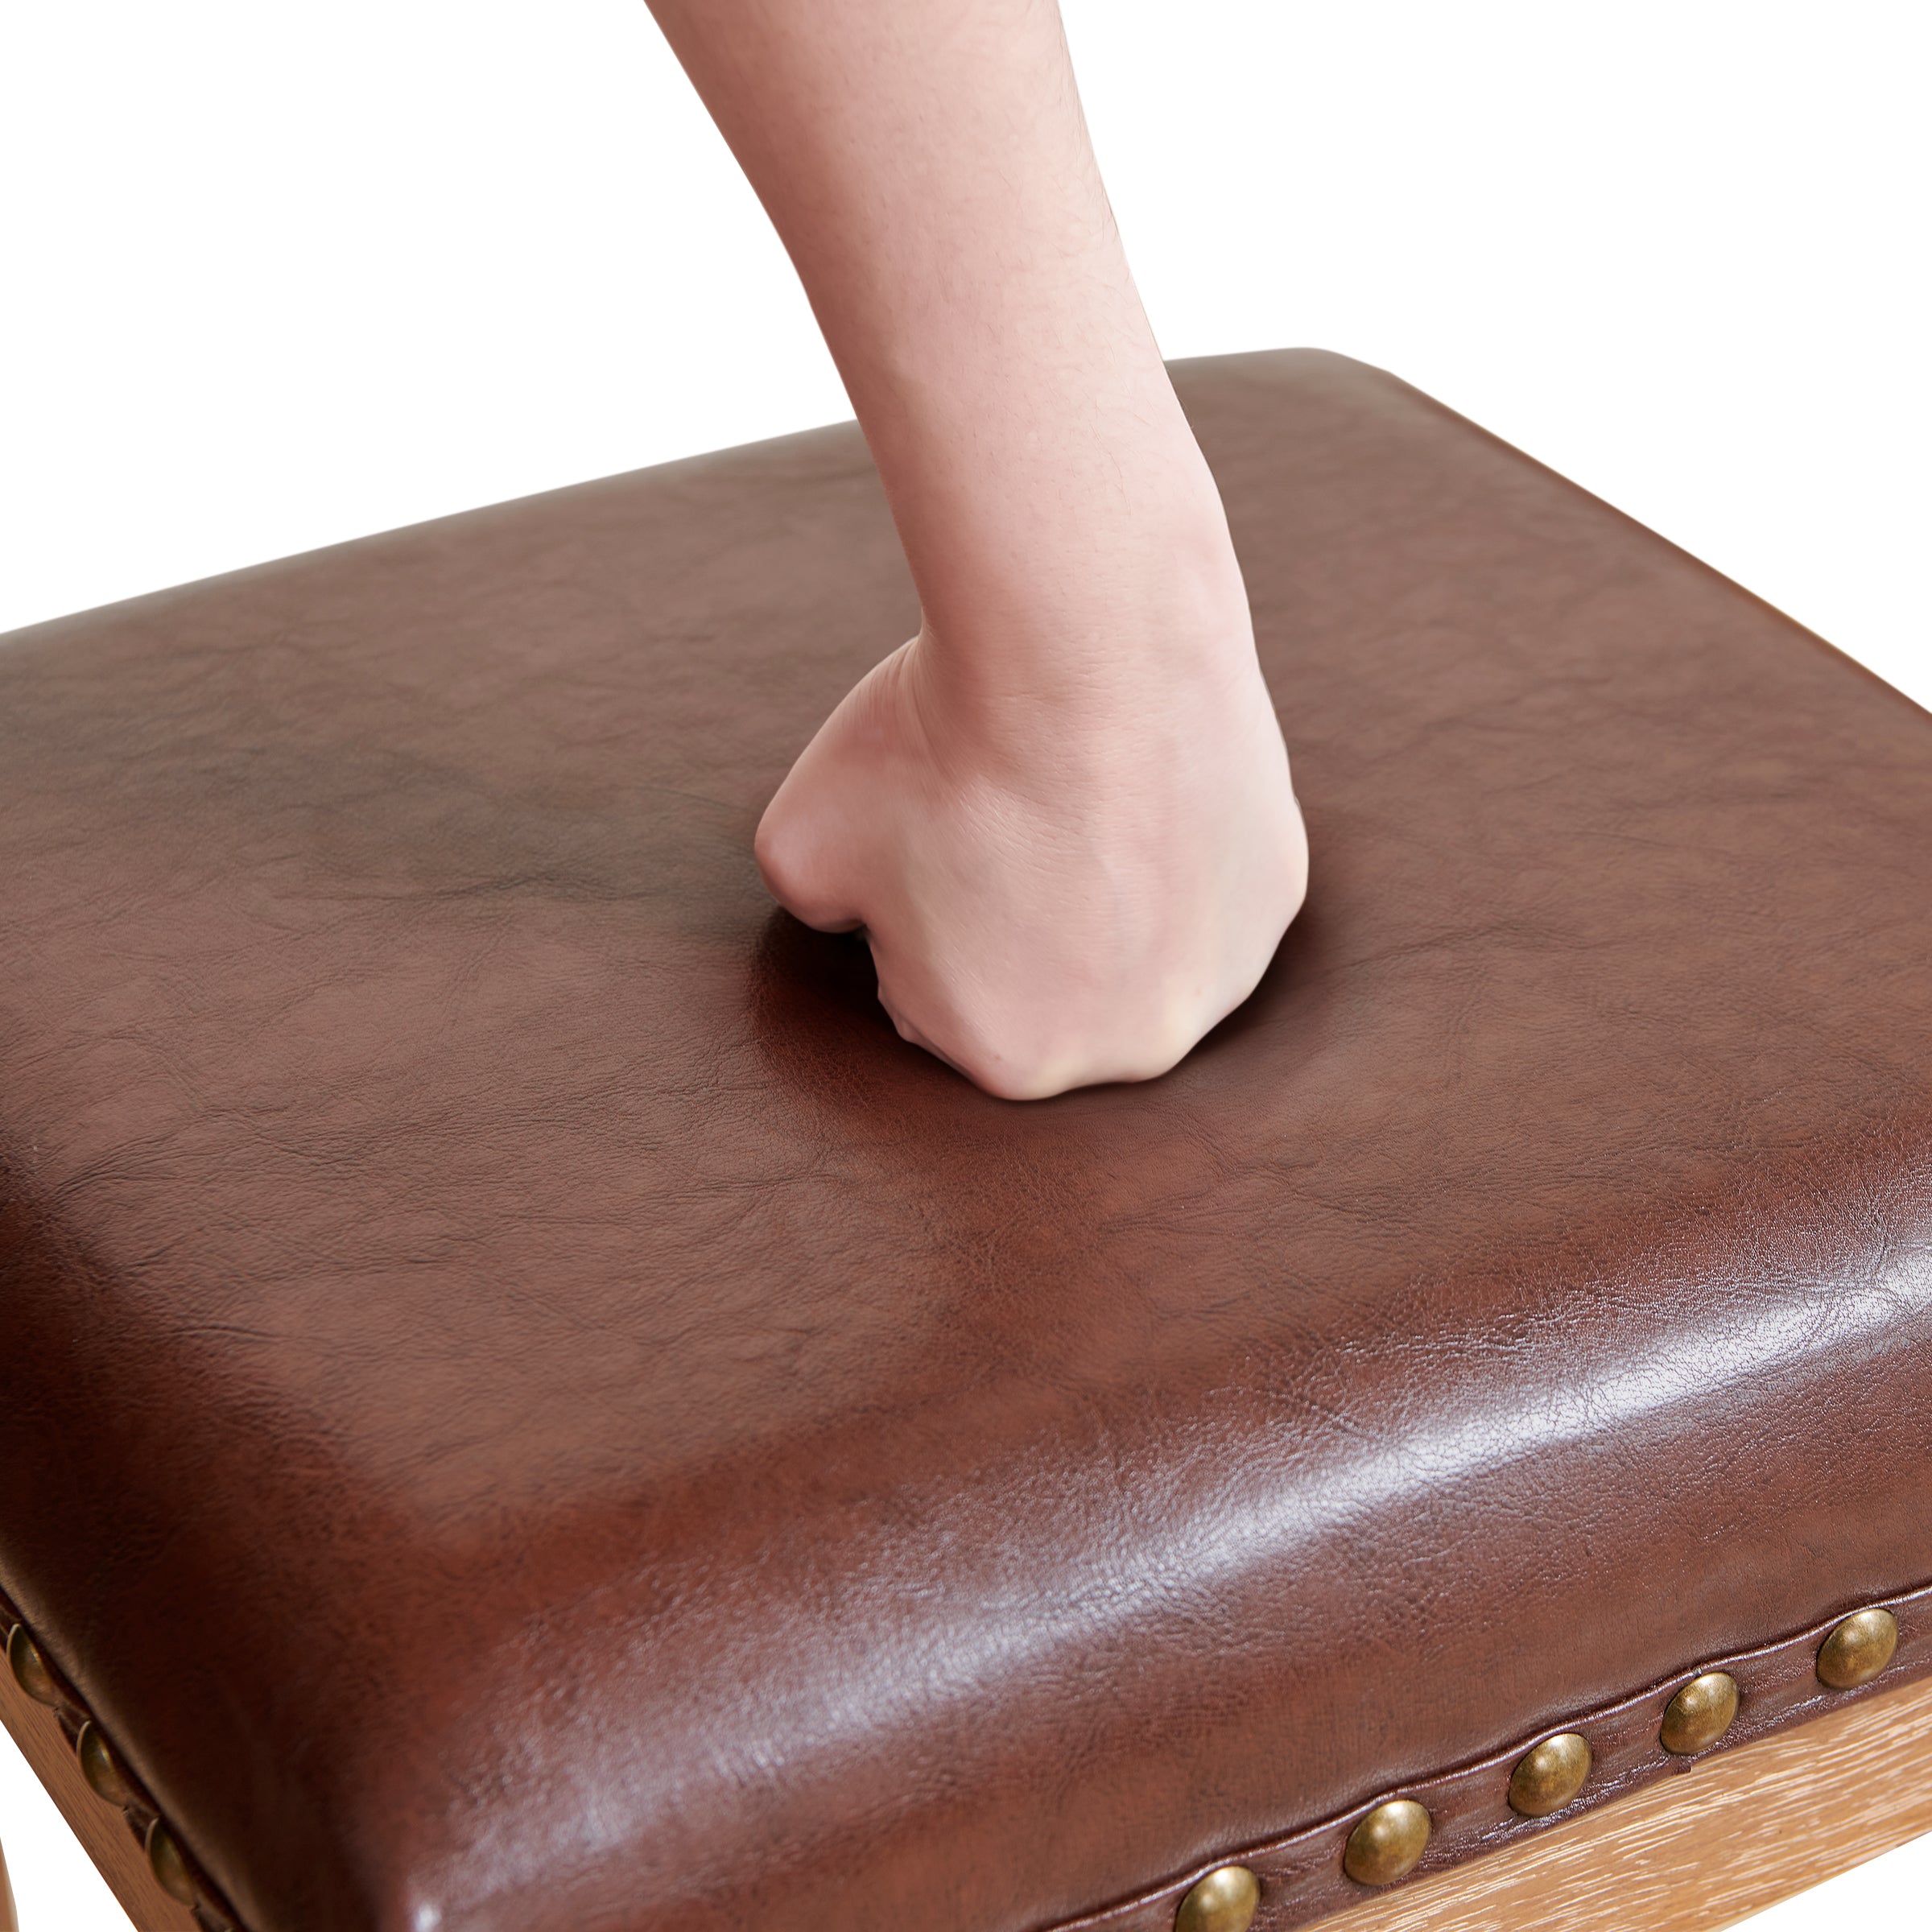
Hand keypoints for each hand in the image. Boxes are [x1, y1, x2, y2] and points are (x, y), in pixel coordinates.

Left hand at [755, 591, 1307, 1099]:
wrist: (1082, 640)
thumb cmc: (935, 749)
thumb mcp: (801, 842)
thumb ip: (819, 909)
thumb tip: (850, 913)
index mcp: (1008, 1061)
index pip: (938, 1006)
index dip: (921, 921)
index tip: (929, 846)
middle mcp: (1128, 1050)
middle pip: (1047, 994)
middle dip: (1015, 925)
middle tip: (1004, 822)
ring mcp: (1219, 976)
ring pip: (1139, 950)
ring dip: (1106, 898)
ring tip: (1075, 798)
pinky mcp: (1273, 897)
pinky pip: (1206, 891)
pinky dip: (1175, 850)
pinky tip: (1142, 782)